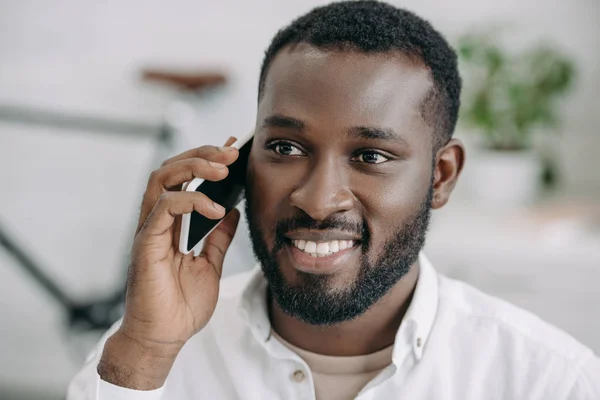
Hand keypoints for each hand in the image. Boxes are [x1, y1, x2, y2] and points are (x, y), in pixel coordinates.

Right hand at [99, 137, 240, 388]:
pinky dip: (191, 201)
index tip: (233, 148)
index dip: (206, 158)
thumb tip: (232, 211)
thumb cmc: (181, 305)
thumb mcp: (210, 264)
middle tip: (231, 152)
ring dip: (194, 166)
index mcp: (172, 224)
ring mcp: (150, 230)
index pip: (185, 178)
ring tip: (223, 168)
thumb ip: (218, 237)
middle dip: (201, 154)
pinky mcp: (147, 242)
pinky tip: (216, 210)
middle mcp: (157, 221)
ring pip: (162, 178)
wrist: (164, 337)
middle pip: (170, 169)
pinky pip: (164, 206)